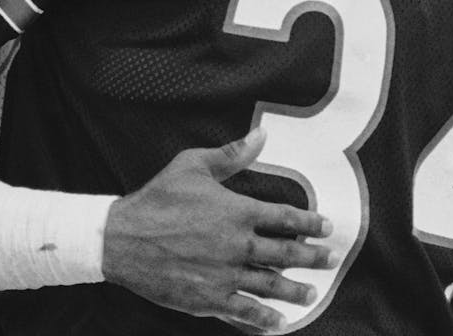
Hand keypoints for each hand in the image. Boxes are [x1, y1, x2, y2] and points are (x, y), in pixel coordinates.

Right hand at [103, 128, 333, 331]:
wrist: (121, 239)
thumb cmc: (157, 198)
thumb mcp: (192, 166)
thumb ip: (231, 154)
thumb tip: (262, 136)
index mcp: (236, 212)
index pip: (285, 218)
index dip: (310, 223)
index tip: (327, 226)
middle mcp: (237, 245)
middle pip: (286, 254)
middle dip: (312, 257)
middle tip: (330, 259)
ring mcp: (224, 275)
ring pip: (271, 286)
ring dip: (295, 291)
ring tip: (312, 294)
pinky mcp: (208, 299)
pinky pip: (244, 312)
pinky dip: (264, 320)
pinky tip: (278, 324)